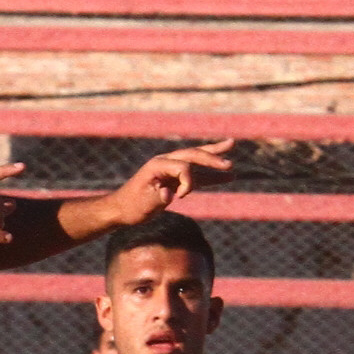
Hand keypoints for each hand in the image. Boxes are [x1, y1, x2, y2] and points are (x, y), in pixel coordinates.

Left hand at [96, 142, 233, 226]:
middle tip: (228, 163)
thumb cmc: (131, 206)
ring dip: (214, 154)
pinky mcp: (176, 180)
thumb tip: (169, 193)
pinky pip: (198, 175)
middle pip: (193, 155)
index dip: (187, 182)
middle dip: (211, 157)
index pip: (183, 167)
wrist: (122, 209)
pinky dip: (213, 175)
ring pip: (197, 158)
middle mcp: (166, 162)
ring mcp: (172, 169)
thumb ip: (158, 197)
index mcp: (158, 164)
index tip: (180, 197)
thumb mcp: (143, 203)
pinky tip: (229, 176)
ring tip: (232, 144)